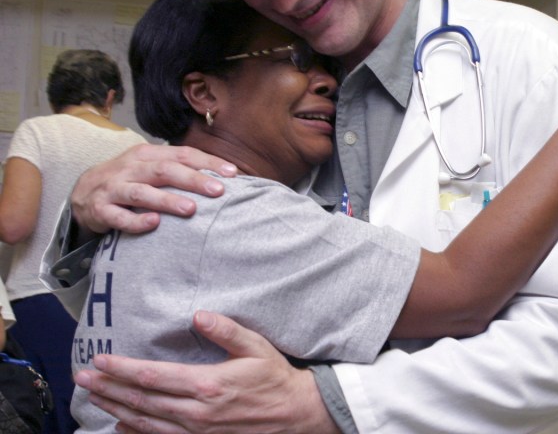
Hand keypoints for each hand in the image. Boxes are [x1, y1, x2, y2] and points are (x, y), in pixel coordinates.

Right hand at [71, 144, 236, 234]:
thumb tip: (222, 177)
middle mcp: (131, 168)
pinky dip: (136, 221)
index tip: (233, 174)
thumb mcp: (151, 167)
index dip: (208, 162)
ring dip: (167, 200)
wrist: (82, 192)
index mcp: (148, 154)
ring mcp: (113, 188)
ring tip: (191, 209)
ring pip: (142, 192)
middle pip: (165, 170)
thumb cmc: (129, 180)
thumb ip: (180, 169)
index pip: (182, 154)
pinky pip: (118, 216)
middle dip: (193, 180)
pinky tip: (154, 224)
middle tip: (218, 190)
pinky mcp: (100, 209)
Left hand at [75, 311, 336, 433]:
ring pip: (145, 422)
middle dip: (109, 389)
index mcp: (207, 385)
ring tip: (94, 397)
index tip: (100, 361)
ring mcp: (197, 431)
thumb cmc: (275, 377)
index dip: (122, 369)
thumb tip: (199, 315)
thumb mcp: (256, 347)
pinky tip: (120, 426)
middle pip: (141, 400)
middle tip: (82, 378)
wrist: (295, 414)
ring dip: (116, 409)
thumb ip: (226, 330)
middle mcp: (196, 412)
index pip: (152, 376)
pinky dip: (136, 432)